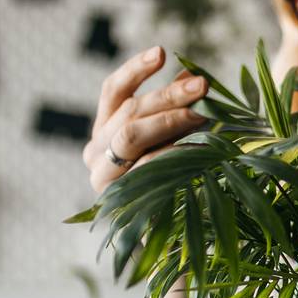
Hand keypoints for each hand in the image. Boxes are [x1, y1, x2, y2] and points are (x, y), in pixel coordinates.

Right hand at [83, 46, 209, 194]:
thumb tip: (193, 75)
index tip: (161, 52)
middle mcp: (94, 154)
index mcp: (103, 132)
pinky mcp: (114, 200)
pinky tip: (195, 147)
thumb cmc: (171, 186)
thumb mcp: (171, 141)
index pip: (113, 90)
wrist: (166, 246)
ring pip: (130, 136)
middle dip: (168, 95)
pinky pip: (142, 168)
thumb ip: (174, 111)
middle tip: (204, 85)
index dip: (135, 69)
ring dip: (169, 119)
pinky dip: (169, 153)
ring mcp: (101, 179)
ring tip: (202, 112)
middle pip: (129, 112)